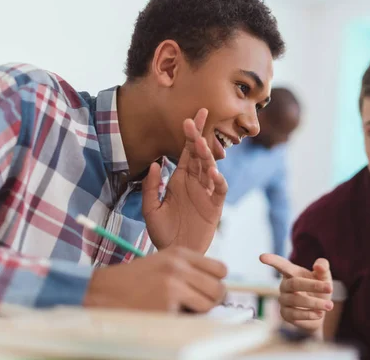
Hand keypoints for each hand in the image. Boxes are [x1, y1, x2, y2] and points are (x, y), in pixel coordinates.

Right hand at [84, 247, 226, 311]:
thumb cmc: (133, 280)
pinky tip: (165, 313)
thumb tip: (217, 286)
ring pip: (208, 304)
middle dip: (213, 300)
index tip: (209, 289)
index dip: (218, 282)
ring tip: (183, 309)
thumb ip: (189, 269)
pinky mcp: (167, 306)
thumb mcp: (163, 262)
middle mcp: (179, 267)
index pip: (220, 268)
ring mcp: (173, 286)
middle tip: (200, 305)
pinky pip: (189, 318)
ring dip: (200, 311)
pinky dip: (181, 319)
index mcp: (180, 253)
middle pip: (219, 288)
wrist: (102, 292)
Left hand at [142, 109, 227, 252]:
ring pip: (210, 169)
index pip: (186, 151)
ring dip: (207, 156)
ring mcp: (206, 193)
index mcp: (179, 179)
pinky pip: (219, 190)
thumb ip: (151, 186)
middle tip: (198, 118)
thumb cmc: (162, 232)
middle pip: (199, 155)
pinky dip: (218, 181)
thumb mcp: (150, 209)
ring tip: (202, 146)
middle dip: (199, 136)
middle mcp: (194, 182)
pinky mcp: (215, 207)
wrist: (175, 252)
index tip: (190, 117)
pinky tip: (213, 174)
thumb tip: (155, 163)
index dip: (190, 134)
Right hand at [260, 254, 333, 333]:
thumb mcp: (325, 278)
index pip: (281, 265)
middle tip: (330, 288)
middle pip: (294, 283)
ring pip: (295, 300)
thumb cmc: (320, 290)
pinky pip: (294, 314)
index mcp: (292, 273)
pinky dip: (309, 314)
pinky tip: (320, 314)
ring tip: (329, 305)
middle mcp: (284, 285)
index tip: (262, 256)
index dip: (272, 260)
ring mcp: (283, 300)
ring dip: (315, 303)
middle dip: (313, 285)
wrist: (321, 313)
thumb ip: (323, 268)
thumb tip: (318, 266)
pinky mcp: (285, 314)